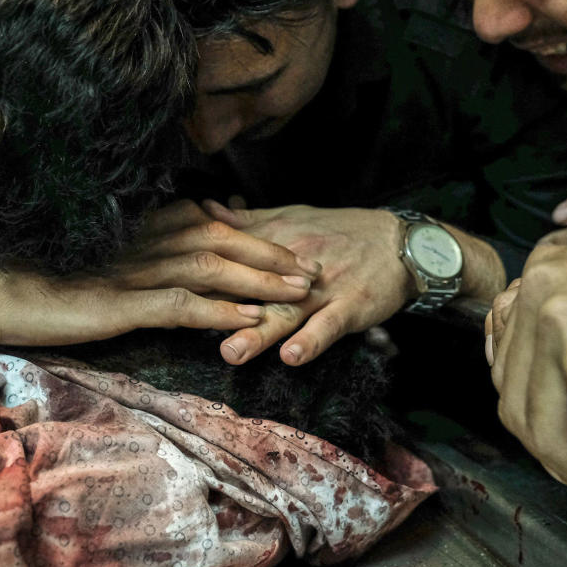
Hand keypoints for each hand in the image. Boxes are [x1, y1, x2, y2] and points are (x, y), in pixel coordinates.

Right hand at [0, 200, 320, 345]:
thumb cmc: (28, 271)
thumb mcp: (88, 258)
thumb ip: (129, 253)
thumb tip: (168, 258)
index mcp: (135, 226)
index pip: (208, 223)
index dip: (254, 235)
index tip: (289, 245)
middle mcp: (141, 239)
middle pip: (223, 240)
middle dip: (274, 254)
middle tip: (315, 267)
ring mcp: (132, 269)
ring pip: (212, 269)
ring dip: (262, 281)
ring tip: (302, 292)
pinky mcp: (119, 302)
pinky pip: (182, 305)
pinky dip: (222, 311)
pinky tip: (252, 320)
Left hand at [202, 201, 412, 365]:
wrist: (398, 242)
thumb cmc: (341, 230)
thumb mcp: (292, 216)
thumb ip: (248, 221)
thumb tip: (204, 209)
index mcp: (277, 239)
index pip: (232, 257)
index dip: (200, 274)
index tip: (168, 288)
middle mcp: (295, 263)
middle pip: (253, 287)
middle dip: (220, 306)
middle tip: (185, 323)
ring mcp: (324, 287)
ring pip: (287, 311)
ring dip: (260, 332)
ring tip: (232, 351)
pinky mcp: (351, 305)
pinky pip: (329, 325)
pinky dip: (312, 341)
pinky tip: (293, 356)